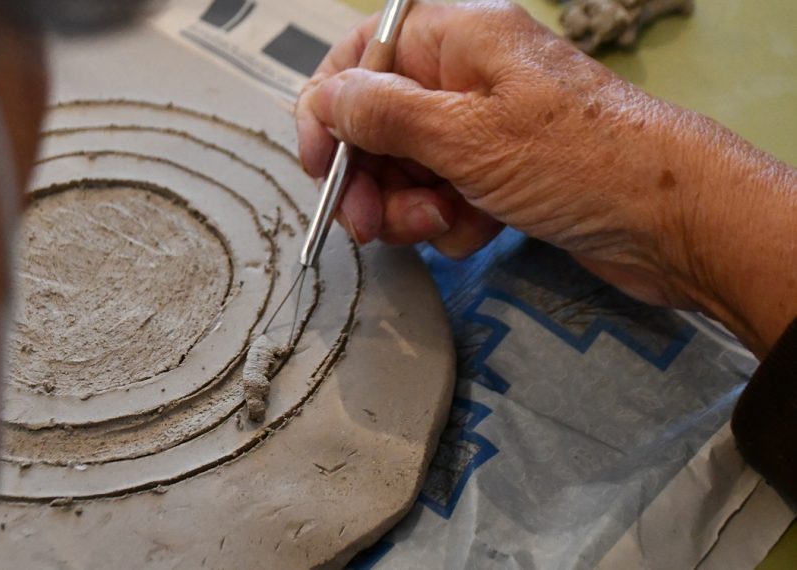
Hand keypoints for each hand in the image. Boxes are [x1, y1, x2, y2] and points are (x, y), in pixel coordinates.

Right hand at [295, 1, 796, 354]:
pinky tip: (476, 232)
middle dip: (371, 176)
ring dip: (409, 205)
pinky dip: (449, 220)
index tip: (322, 166)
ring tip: (441, 225)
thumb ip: (382, 113)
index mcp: (458, 39)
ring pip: (409, 165)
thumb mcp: (464, 134)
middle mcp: (468, 75)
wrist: (672, 220)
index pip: (361, 56)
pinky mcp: (504, 172)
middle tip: (369, 225)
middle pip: (380, 120)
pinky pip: (445, 193)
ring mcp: (487, 126)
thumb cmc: (576, 161)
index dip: (329, 108)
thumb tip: (324, 97)